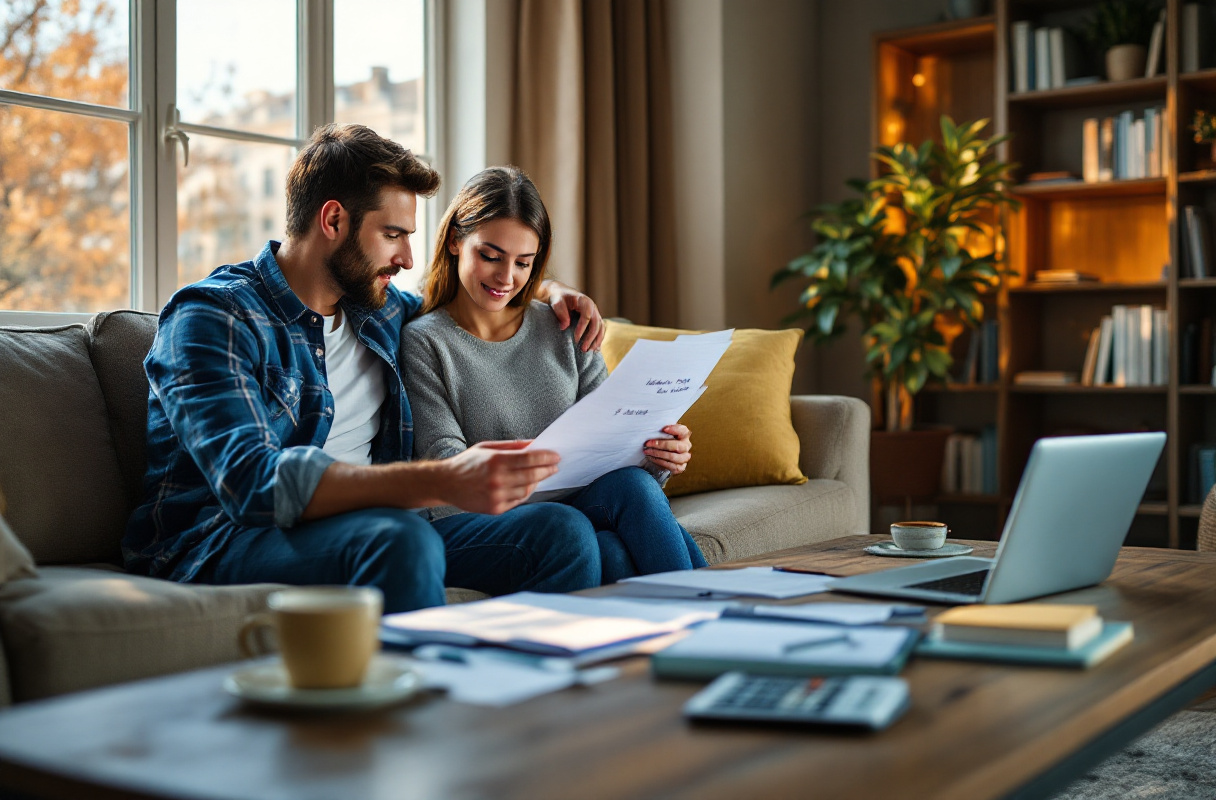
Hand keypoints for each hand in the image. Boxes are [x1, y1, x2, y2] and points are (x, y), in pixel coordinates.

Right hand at [441, 441, 559, 514]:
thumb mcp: (487, 448)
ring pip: (527, 490)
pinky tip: (528, 486)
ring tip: (541, 475)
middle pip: (532, 475)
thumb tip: (534, 443)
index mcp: (496, 461)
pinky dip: (526, 493)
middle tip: (555, 466)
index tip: (556, 456)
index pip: (530, 459)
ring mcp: (496, 496)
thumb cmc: (466, 463)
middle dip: (547, 470)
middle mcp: (497, 479)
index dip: (546, 457)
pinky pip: (518, 501)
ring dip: (537, 482)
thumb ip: (512, 446)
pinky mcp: (495, 508)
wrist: (445, 484)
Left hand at [543, 280, 604, 351]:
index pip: (586, 316)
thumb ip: (560, 311)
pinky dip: (598, 339)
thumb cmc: (558, 297)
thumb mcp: (556, 301)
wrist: (560, 293)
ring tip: (589, 351)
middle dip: (591, 337)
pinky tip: (595, 349)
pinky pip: (600, 330)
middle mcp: (592, 307)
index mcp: (584, 301)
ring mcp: (595, 313)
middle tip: (583, 349)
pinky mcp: (594, 319)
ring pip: (601, 328)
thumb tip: (565, 326)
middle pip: (596, 324)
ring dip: (596, 340)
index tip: (575, 339)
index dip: (582, 328)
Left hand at [645, 424, 691, 473]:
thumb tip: (656, 428)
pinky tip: (652, 458)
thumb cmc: (664, 442)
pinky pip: (670, 466)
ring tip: (648, 451)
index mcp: (684, 436)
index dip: (674, 429)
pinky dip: (659, 462)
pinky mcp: (680, 467)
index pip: (683, 431)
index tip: (664, 429)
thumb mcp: (665, 434)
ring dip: (658, 454)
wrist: (664, 456)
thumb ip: (663, 431)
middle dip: (661, 444)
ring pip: (673, 457)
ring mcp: (684, 458)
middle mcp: (686, 446)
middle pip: (676, 446)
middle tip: (648, 443)